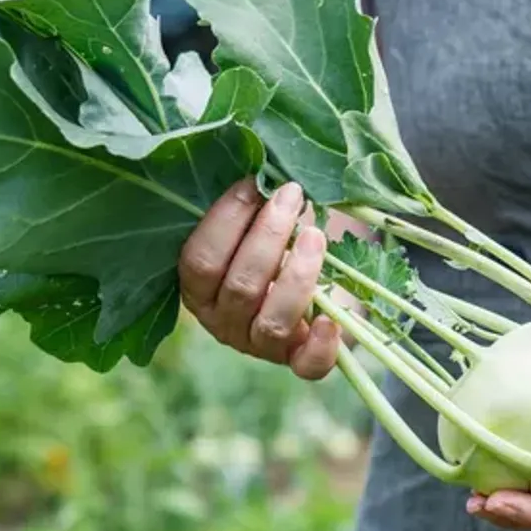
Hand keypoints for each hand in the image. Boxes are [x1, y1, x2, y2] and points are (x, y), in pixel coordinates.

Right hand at [178, 178, 341, 379]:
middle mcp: (223, 322)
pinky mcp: (298, 359)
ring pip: (272, 322)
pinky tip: (331, 317)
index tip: (254, 182)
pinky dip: (320, 344)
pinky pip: (307, 366)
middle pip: (240, 286)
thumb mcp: (255, 224)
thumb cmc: (277, 243)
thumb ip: (247, 203)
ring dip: (297, 275)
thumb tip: (257, 164)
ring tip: (317, 235)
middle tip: (293, 195)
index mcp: (200, 290)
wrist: (316, 281)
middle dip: (269, 235)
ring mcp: (260, 345)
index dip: (225, 220)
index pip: (199, 260)